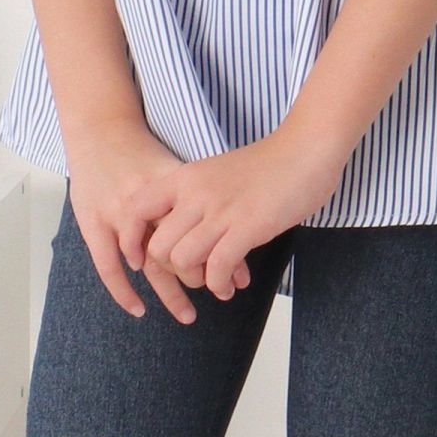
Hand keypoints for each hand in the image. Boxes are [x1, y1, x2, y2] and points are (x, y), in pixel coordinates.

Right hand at [65, 116, 247, 323]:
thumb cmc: (143, 152)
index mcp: (171, 185)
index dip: (223, 255)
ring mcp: (116, 212)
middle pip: (180, 249)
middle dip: (203, 276)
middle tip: (220, 294)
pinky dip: (123, 291)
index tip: (239, 276)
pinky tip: (139, 310)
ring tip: (189, 316)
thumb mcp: (177, 170)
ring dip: (171, 293)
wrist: (99, 128)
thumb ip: (200, 199)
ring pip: (149, 263)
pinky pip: (107, 266)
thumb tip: (235, 233)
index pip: (204, 229)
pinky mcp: (92, 222)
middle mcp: (145, 200)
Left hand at [120, 127, 345, 301]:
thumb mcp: (215, 174)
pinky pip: (216, 268)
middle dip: (171, 272)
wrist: (305, 150)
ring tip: (213, 282)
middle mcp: (196, 193)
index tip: (144, 259)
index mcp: (184, 178)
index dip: (132, 241)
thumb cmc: (266, 166)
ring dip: (196, 281)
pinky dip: (219, 284)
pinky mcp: (247, 227)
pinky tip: (229, 286)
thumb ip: (194, 198)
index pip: (135, 209)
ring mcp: (220, 210)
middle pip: (158, 246)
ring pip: (182, 260)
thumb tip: (180, 231)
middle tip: (193, 274)